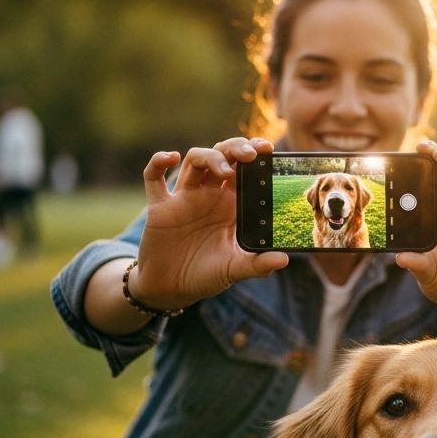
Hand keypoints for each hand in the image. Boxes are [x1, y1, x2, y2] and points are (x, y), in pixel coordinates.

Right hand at [129, 138, 288, 310]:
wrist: (171, 289)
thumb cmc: (205, 275)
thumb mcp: (233, 270)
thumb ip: (256, 265)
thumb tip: (283, 260)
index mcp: (230, 205)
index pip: (244, 169)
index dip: (254, 155)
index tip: (269, 150)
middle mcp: (208, 195)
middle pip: (222, 155)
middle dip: (235, 148)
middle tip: (251, 154)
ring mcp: (183, 198)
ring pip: (194, 160)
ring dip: (210, 157)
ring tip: (224, 171)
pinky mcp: (159, 207)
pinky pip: (153, 177)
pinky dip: (158, 163)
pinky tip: (171, 157)